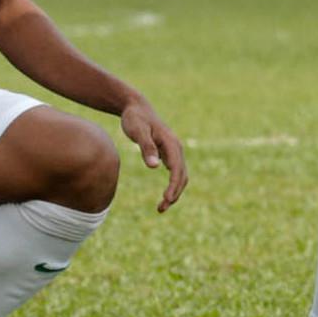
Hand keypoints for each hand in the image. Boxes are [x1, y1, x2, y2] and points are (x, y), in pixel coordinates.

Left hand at [119, 96, 189, 211]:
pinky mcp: (168, 152)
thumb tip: (155, 167)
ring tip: (162, 207)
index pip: (177, 169)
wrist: (136, 107)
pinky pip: (175, 172)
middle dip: (175, 193)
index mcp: (171, 143)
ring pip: (180, 175)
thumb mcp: (138, 131)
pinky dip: (173, 185)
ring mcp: (174, 150)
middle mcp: (176, 148)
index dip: (174, 186)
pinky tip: (165, 194)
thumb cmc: (135, 119)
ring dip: (175, 192)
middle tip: (161, 209)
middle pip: (182, 175)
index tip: (166, 200)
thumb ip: (146, 148)